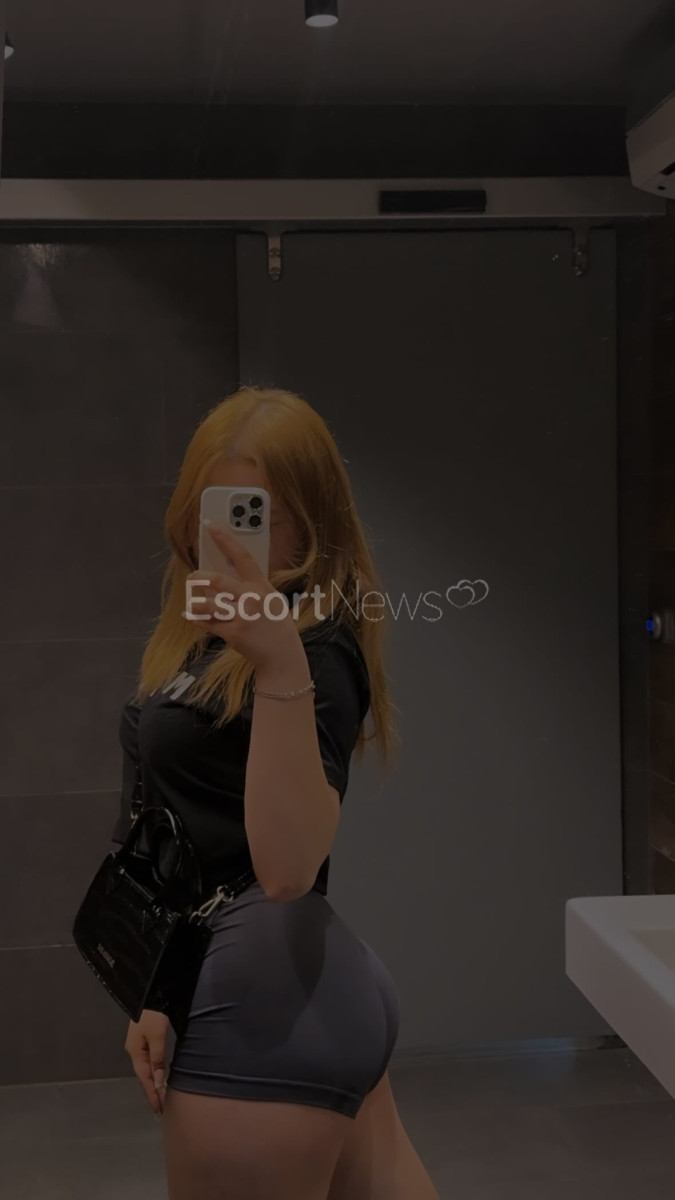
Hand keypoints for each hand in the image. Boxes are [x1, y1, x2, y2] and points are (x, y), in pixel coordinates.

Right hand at [124, 1010, 169, 1115]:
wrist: (152, 991)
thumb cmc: (154, 1014)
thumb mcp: (157, 1035)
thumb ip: (158, 1059)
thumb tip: (158, 1083)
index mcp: (135, 1051)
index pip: (144, 1079)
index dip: (152, 1095)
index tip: (158, 1110)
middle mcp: (135, 1050)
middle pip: (144, 1076)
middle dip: (152, 1093)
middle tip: (160, 1110)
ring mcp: (140, 1044)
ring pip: (147, 1069)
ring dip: (154, 1084)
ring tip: (161, 1098)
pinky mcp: (147, 1039)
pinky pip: (151, 1061)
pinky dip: (155, 1072)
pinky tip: (160, 1078)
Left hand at [184, 523, 301, 669]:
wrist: (282, 656)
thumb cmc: (277, 625)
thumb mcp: (272, 600)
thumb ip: (254, 587)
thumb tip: (228, 573)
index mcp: (262, 586)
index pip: (242, 557)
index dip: (225, 540)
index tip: (211, 526)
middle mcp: (251, 599)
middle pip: (216, 580)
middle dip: (198, 577)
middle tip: (193, 577)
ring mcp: (241, 617)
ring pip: (206, 603)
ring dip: (195, 601)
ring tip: (192, 600)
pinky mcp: (233, 634)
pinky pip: (207, 623)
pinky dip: (196, 618)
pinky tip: (191, 615)